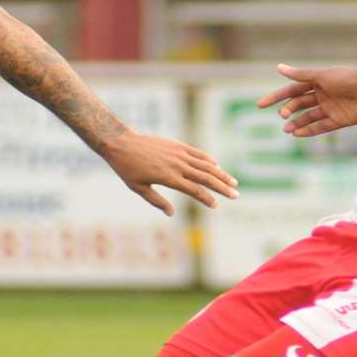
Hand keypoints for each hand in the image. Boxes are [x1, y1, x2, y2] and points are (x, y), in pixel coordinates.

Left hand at [101, 133, 238, 216]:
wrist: (121, 142)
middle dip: (222, 187)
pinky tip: (217, 166)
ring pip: (206, 165)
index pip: (195, 190)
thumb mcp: (138, 188)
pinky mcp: (177, 145)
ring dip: (221, 174)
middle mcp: (177, 165)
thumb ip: (157, 201)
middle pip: (206, 178)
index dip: (207, 199)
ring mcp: (179, 153)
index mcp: (169, 178)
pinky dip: (209, 160)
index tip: (216, 206)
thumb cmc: (127, 168)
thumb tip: (172, 214)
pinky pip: (198, 153)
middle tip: (236, 195)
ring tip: (233, 182)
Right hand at [255, 63, 356, 136]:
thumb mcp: (322, 76)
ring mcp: (330, 108)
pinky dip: (309, 131)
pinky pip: (321, 127)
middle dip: (288, 110)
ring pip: (308, 117)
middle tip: (281, 115)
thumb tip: (278, 68)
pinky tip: (298, 134)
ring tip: (286, 129)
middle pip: (299, 104)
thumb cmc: (347, 79)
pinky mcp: (338, 120)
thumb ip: (301, 75)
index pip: (292, 90)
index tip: (260, 104)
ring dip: (296, 123)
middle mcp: (322, 95)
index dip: (276, 97)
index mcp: (317, 81)